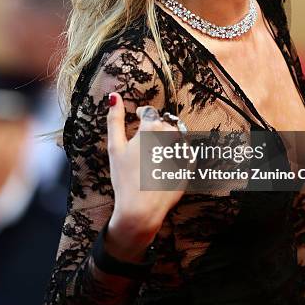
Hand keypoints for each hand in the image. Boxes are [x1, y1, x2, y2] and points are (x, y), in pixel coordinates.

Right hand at [106, 92, 187, 251]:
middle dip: (153, 128)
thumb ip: (114, 119)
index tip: (138, 117)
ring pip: (175, 136)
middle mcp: (171, 135)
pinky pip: (183, 151)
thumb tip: (114, 96)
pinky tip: (162, 166)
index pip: (149, 112)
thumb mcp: (115, 147)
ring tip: (152, 156)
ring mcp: (182, 149)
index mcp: (152, 127)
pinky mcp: (189, 164)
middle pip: (163, 123)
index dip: (142, 113)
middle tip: (142, 144)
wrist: (141, 209)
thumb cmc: (125, 178)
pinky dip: (175, 154)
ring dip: (165, 139)